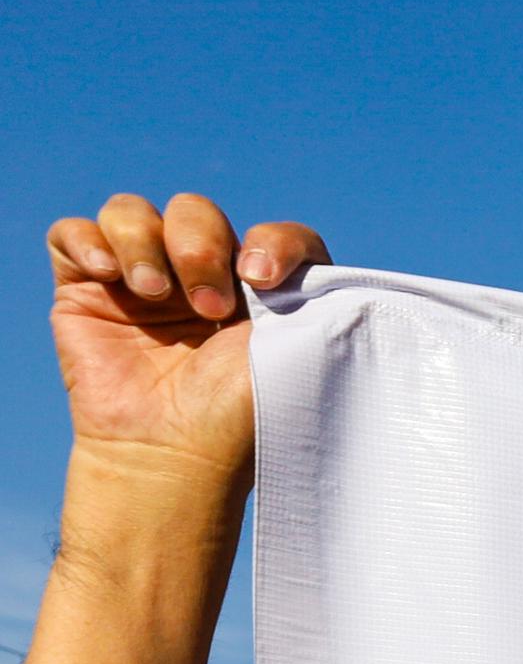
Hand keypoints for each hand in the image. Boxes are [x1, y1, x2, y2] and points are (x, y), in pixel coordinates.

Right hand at [46, 196, 327, 479]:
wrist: (175, 452)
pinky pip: (72, 233)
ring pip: (131, 212)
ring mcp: (140, 282)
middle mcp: (200, 280)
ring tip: (155, 295)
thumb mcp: (295, 352)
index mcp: (258, 294)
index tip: (261, 278)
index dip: (272, 241)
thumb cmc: (242, 414)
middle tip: (209, 309)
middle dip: (201, 247)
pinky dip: (89, 240)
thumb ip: (310, 297)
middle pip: (195, 211)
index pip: (272, 235)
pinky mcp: (86, 292)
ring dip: (144, 243)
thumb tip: (308, 261)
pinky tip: (109, 276)